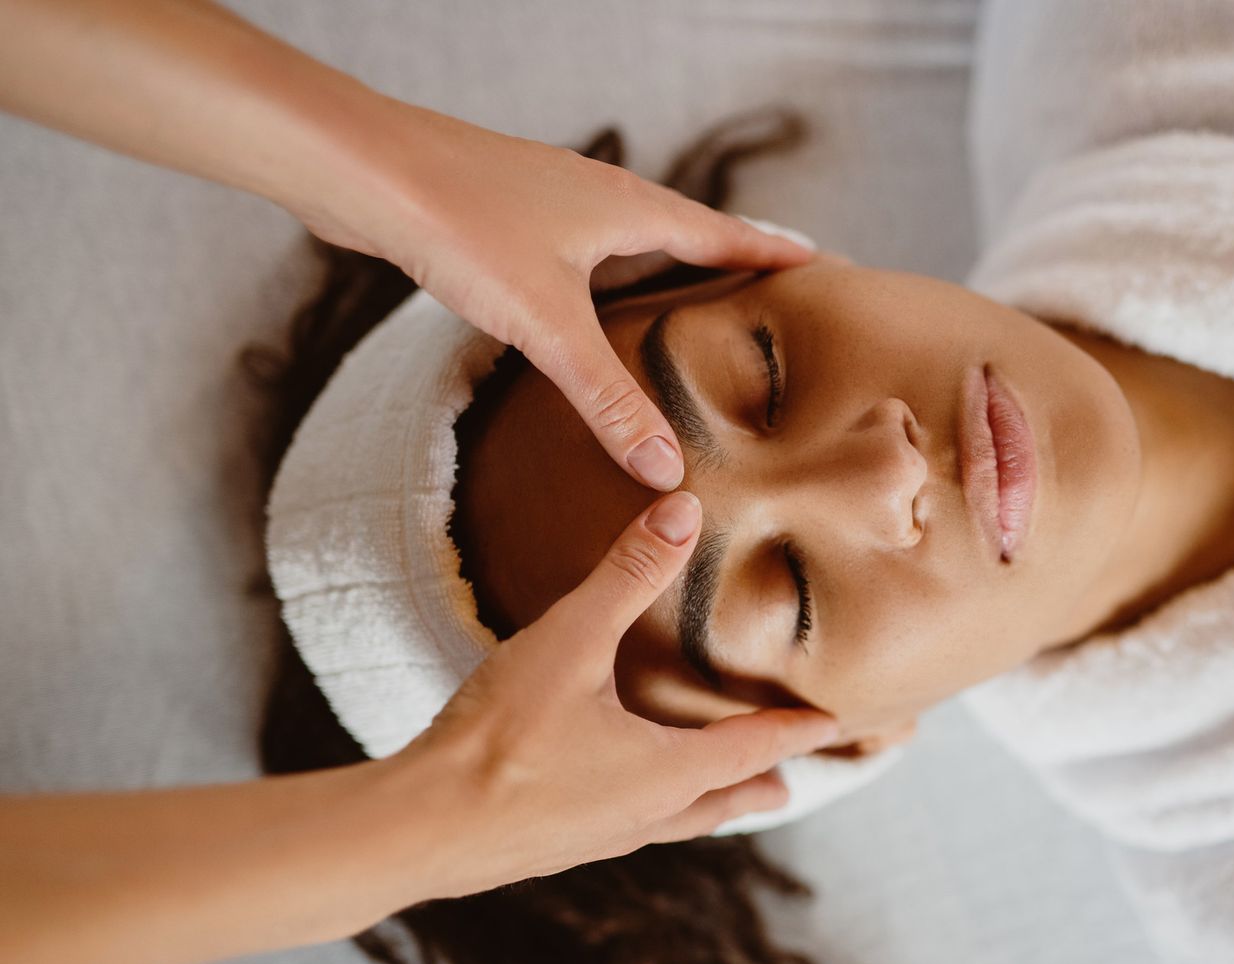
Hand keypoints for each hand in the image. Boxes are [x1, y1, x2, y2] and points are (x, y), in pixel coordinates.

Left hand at [295, 97, 812, 489]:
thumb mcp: (548, 327)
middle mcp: (597, 193)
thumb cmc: (459, 227)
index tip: (818, 265)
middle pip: (682, 229)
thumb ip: (608, 401)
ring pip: (626, 236)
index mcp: (628, 207)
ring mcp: (548, 198)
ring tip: (688, 304)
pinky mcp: (504, 212)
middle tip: (764, 291)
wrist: (360, 170)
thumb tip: (666, 469)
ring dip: (662, 266)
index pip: (723, 234)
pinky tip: (583, 305)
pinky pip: (578, 245)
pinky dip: (604, 274)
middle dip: (726, 261)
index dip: (770, 254)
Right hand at [398, 490, 839, 900]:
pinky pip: (626, 830)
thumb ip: (626, 574)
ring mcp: (601, 841)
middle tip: (789, 783)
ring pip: (676, 823)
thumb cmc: (499, 741)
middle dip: (759, 785)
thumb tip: (683, 509)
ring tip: (720, 798)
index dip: (798, 731)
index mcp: (669, 774)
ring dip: (706, 806)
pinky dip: (651, 814)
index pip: (755, 747)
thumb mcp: (569, 643)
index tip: (838, 726)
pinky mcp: (556, 849)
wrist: (417, 831)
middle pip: (723, 801)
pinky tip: (619, 802)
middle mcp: (647, 816)